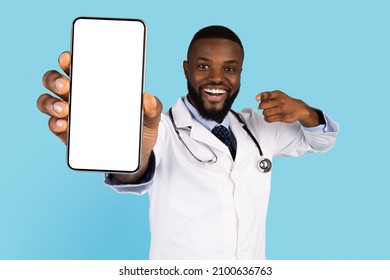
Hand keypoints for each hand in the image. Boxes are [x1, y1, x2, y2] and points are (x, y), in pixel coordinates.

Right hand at [37, 51, 162, 180]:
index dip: (68, 59)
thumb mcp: (150, 117)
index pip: (77, 65)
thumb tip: (148, 98)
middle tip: (66, 86)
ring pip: (48, 101)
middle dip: (55, 79)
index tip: (68, 58)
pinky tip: (63, 125)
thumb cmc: (139, 127)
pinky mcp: (68, 134)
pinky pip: (54, 125)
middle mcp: (78, 95)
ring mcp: (71, 114)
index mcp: (96, 84)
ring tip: (64, 109)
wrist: (137, 154)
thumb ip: (152, 108)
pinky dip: (54, 123)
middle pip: (55, 80)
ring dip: (50, 102)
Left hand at [256, 90, 321, 126]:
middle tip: (264, 107)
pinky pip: (269, 119)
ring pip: (265, 112)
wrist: (299, 108)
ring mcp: (282, 109)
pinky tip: (269, 117)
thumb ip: (268, 95)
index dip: (260, 96)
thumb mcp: (279, 95)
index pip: (267, 94)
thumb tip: (257, 98)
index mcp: (278, 94)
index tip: (256, 99)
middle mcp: (280, 101)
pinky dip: (266, 119)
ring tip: (268, 112)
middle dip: (261, 107)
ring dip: (264, 113)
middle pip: (263, 105)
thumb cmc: (285, 101)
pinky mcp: (283, 117)